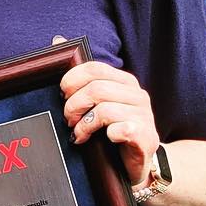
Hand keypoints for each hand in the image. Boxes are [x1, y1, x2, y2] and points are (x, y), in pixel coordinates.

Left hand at [58, 51, 160, 186]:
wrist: (140, 164)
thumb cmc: (113, 131)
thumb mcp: (98, 102)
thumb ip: (81, 75)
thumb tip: (58, 40)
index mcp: (125, 82)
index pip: (95, 69)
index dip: (72, 81)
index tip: (62, 95)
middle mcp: (138, 95)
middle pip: (96, 89)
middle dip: (74, 105)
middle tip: (68, 119)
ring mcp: (144, 116)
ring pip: (105, 110)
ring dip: (84, 124)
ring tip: (79, 134)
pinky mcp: (146, 137)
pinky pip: (121, 129)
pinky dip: (107, 135)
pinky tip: (104, 140)